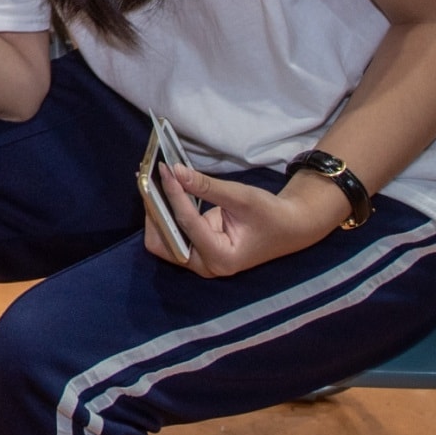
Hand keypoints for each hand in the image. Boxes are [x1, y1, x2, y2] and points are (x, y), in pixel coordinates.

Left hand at [143, 163, 340, 277]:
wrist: (288, 228)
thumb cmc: (270, 215)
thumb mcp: (242, 198)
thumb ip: (208, 187)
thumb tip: (176, 171)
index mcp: (221, 257)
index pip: (187, 224)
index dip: (174, 195)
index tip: (165, 170)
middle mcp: (206, 264)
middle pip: (164, 241)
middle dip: (154, 211)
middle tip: (147, 179)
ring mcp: (198, 259)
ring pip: (162, 239)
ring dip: (154, 211)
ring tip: (149, 181)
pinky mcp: (195, 250)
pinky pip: (170, 233)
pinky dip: (163, 213)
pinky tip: (159, 190)